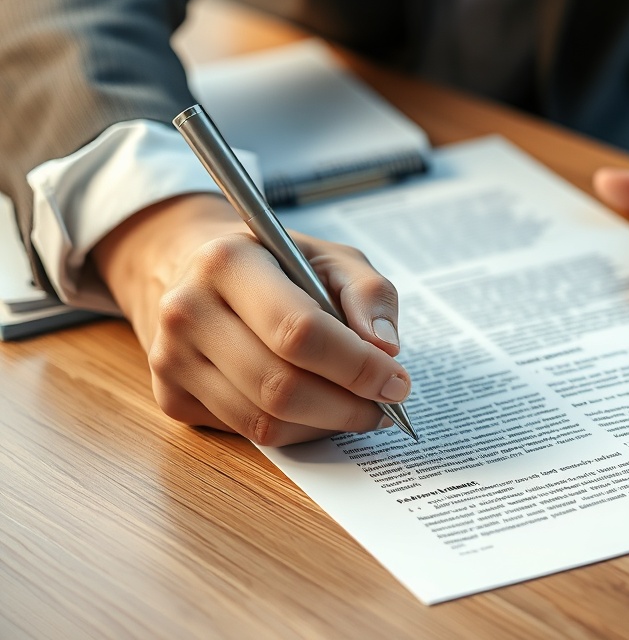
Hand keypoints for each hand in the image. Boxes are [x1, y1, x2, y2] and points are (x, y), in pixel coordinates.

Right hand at [91, 193, 409, 445]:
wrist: (197, 271)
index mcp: (227, 262)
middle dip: (347, 405)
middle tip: (385, 406)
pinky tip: (319, 410)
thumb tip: (385, 346)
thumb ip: (367, 293)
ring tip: (360, 409)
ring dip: (326, 424)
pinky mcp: (172, 397)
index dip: (355, 365)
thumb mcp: (329, 257)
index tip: (396, 381)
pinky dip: (297, 431)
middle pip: (280, 386)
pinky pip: (247, 432)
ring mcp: (171, 359)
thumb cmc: (277, 264)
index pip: (298, 331)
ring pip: (264, 420)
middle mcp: (187, 310)